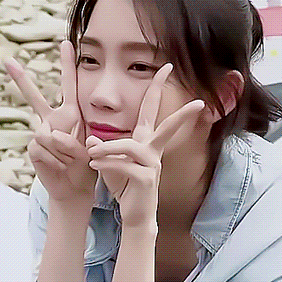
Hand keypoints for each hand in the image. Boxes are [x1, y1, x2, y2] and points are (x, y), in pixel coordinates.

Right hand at [4, 41, 96, 203]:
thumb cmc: (88, 164)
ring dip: (65, 150)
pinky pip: (43, 148)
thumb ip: (77, 138)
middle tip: (6, 60)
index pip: (69, 85)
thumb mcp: (92, 147)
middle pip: (33, 96)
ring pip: (48, 134)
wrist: (76, 187)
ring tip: (71, 161)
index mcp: (71, 113)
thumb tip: (51, 135)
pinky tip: (61, 166)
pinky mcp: (33, 148)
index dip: (67, 65)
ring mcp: (40, 133)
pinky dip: (56, 160)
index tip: (66, 43)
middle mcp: (52, 119)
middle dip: (20, 78)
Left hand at [85, 63, 203, 227]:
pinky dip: (106, 163)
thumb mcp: (108, 162)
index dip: (157, 88)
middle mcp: (153, 150)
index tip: (166, 66)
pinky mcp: (146, 179)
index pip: (150, 110)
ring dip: (107, 148)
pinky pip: (124, 165)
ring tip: (91, 154)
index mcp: (145, 141)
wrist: (134, 214)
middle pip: (168, 125)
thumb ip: (101, 148)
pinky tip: (94, 164)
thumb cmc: (124, 186)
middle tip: (190, 92)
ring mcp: (152, 164)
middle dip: (178, 109)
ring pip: (129, 146)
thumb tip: (90, 140)